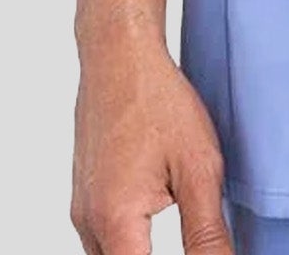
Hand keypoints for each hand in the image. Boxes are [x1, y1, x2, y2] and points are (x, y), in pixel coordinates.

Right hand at [69, 18, 234, 254]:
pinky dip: (129, 243)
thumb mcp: (199, 169)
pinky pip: (103, 239)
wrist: (119, 54)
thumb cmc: (158, 101)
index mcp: (116, 222)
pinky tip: (156, 219)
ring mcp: (81, 209)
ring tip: (179, 225)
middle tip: (194, 241)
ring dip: (140, 254)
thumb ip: (207, 234)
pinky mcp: (84, 195)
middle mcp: (89, 223)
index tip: (199, 250)